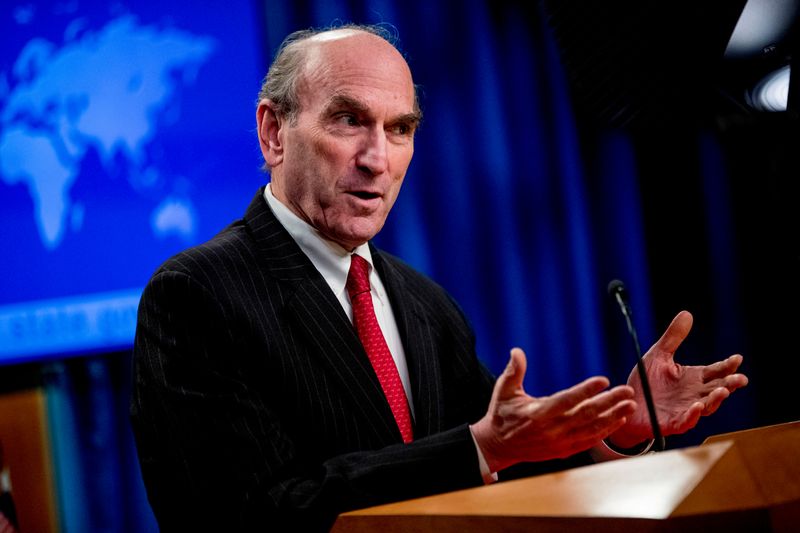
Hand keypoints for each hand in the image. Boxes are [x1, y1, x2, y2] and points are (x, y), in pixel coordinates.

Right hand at [471, 348, 635, 472]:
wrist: (498, 446)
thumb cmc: (501, 414)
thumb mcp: (503, 390)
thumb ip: (513, 371)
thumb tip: (517, 351)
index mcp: (537, 413)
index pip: (567, 400)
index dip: (586, 390)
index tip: (603, 380)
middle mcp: (551, 430)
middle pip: (586, 414)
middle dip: (609, 402)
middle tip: (626, 391)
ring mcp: (558, 442)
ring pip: (591, 429)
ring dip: (613, 417)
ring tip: (629, 405)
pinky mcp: (563, 451)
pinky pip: (588, 442)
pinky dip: (604, 432)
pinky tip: (617, 421)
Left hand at [609, 311, 747, 447]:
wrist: (627, 404)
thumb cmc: (646, 382)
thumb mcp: (658, 355)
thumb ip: (673, 338)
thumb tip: (687, 313)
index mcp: (693, 378)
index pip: (716, 371)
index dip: (727, 365)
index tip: (737, 358)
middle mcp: (694, 394)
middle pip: (717, 389)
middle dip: (730, 384)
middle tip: (741, 378)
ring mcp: (686, 410)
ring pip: (707, 406)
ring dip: (716, 399)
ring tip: (723, 391)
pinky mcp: (673, 423)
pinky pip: (686, 421)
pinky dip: (692, 415)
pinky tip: (697, 407)